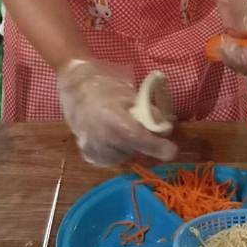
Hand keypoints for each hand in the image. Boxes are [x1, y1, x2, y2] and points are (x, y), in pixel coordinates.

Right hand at [57, 59, 177, 166]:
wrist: (75, 88)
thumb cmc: (105, 87)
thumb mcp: (130, 94)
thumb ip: (147, 113)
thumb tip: (164, 130)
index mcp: (110, 116)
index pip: (136, 137)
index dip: (155, 146)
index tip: (171, 150)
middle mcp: (99, 136)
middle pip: (133, 148)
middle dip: (144, 142)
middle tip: (142, 127)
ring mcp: (91, 147)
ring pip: (123, 155)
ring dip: (130, 146)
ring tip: (123, 129)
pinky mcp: (87, 154)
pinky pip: (111, 159)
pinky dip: (118, 151)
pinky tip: (114, 138)